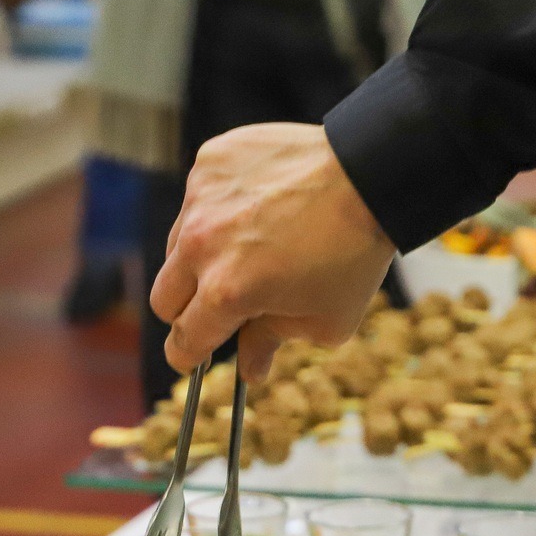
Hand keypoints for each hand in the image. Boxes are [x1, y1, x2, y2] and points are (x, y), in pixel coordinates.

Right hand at [151, 123, 395, 383]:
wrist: (372, 174)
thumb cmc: (354, 254)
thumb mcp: (323, 321)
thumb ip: (270, 344)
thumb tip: (248, 372)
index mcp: (226, 292)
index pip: (182, 341)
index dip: (188, 357)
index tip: (194, 357)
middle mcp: (201, 245)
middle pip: (163, 299)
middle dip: (187, 311)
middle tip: (220, 305)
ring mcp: (201, 200)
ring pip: (176, 247)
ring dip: (200, 258)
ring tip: (248, 248)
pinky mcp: (210, 163)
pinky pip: (197, 200)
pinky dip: (217, 211)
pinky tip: (256, 208)